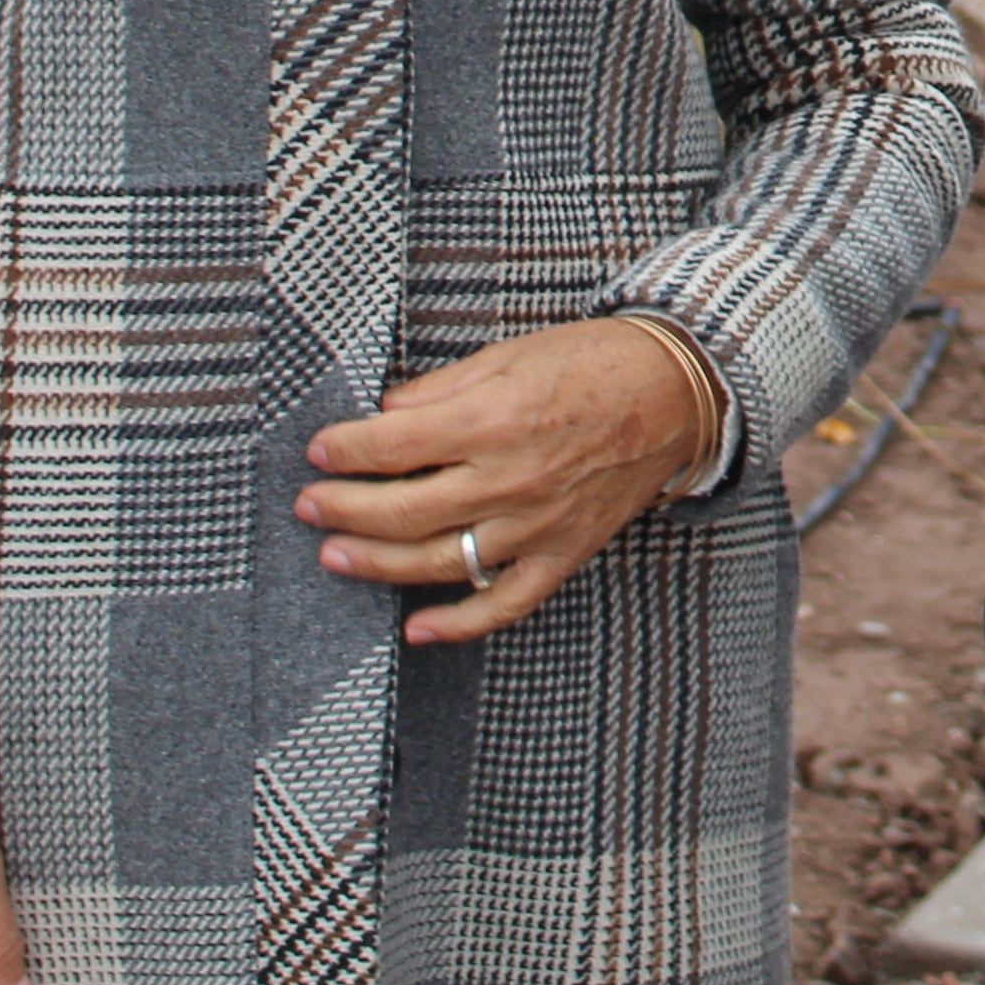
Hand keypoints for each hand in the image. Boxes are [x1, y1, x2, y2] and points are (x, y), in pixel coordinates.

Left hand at [297, 317, 715, 645]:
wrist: (675, 393)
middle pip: (402, 511)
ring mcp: (536, 524)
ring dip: (376, 564)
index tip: (318, 450)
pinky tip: (417, 629)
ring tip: (334, 556)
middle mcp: (509, 479)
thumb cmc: (592, 364)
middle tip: (309, 506)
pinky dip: (458, 624)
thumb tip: (386, 416)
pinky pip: (504, 603)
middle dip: (342, 510)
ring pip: (439, 561)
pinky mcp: (562, 553)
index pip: (391, 446)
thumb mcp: (509, 355)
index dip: (344, 450)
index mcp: (493, 419)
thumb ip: (442, 389)